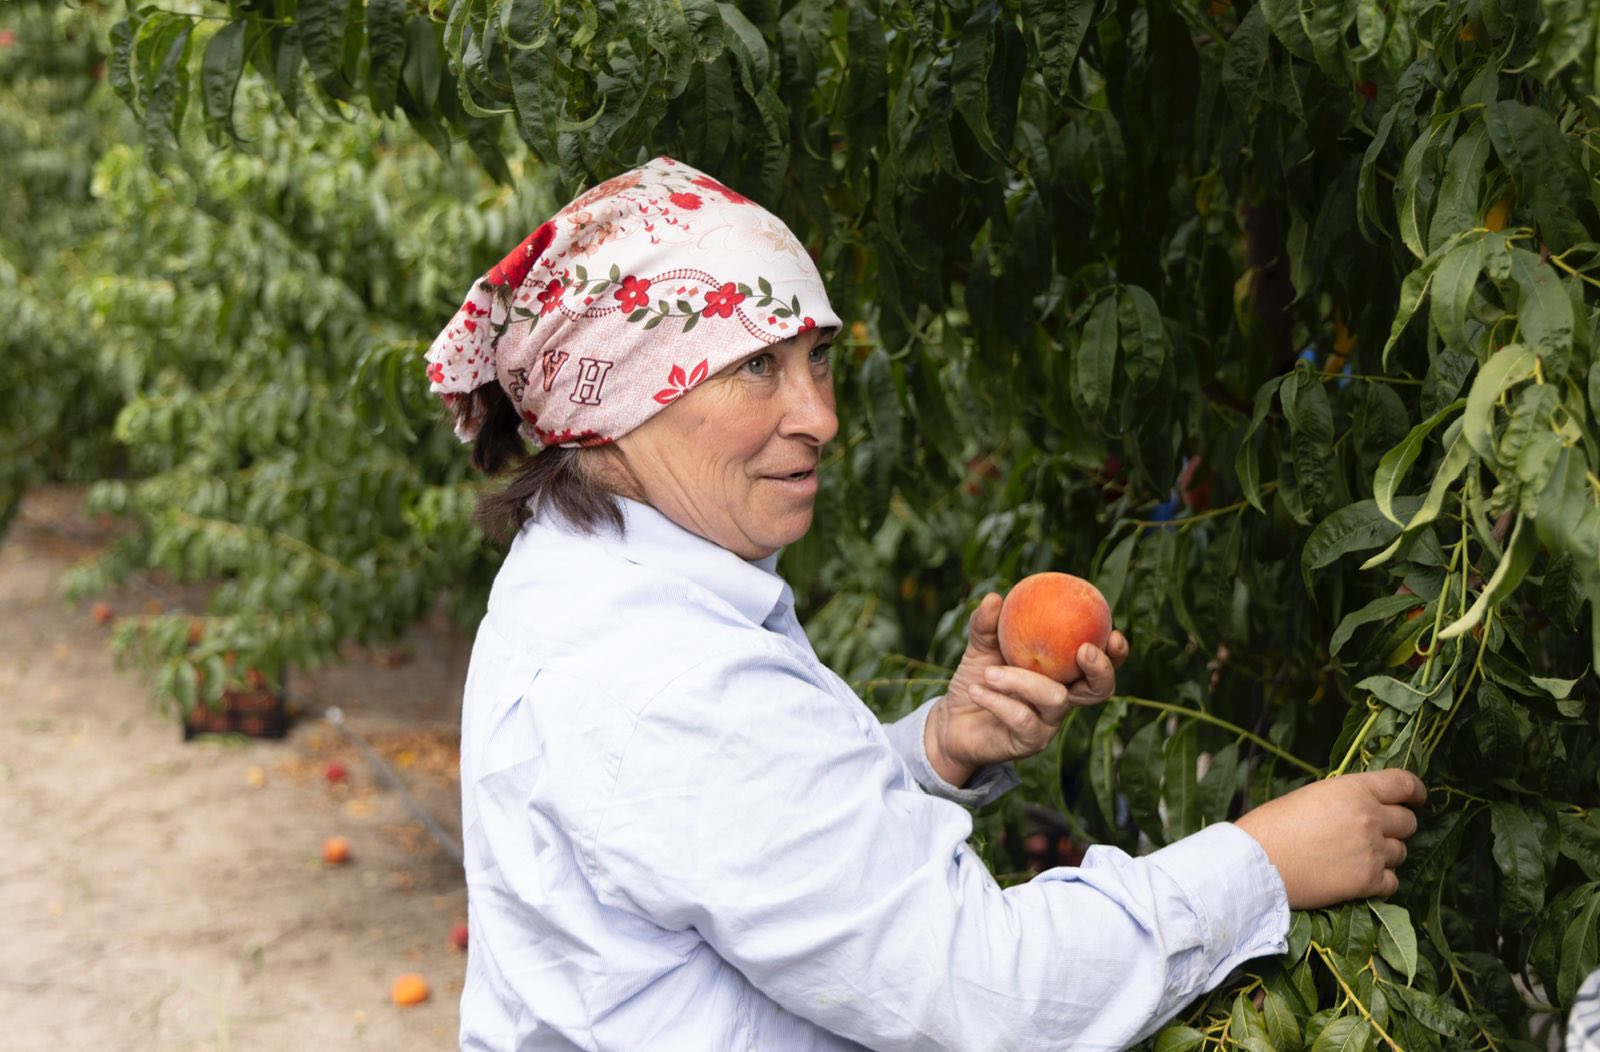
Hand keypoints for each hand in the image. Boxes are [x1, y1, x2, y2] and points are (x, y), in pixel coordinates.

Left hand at [925, 593, 1128, 786]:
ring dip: (1021, 681)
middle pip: (1099, 689)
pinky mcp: (1029, 742)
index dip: (1114, 652)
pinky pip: (1023, 718)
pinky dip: (998, 700)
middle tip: (1084, 649)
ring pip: (1055, 698)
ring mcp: (1049, 723)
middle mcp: (1062, 697)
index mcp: (1061, 672)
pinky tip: (976, 689)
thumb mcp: (980, 647)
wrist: (950, 719)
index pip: (1098, 662)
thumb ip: (987, 624)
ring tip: (989, 672)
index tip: (1113, 633)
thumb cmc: (976, 678)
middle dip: (1100, 670)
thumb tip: (995, 598)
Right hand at [1234, 769, 1426, 908]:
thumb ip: (1344, 799)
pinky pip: (1393, 882)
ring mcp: (1372, 851)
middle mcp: (1370, 818)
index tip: (1417, 798)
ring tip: (1359, 857)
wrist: (1257, 863)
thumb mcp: (1311, 796)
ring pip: (1401, 852)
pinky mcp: (1367, 882)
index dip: (1416, 790)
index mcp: (1355, 790)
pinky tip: (1360, 878)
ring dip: (1386, 854)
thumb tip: (1360, 806)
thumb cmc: (1272, 825)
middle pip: (1408, 821)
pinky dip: (1381, 880)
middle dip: (1396, 826)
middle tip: (1377, 832)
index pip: (1403, 783)